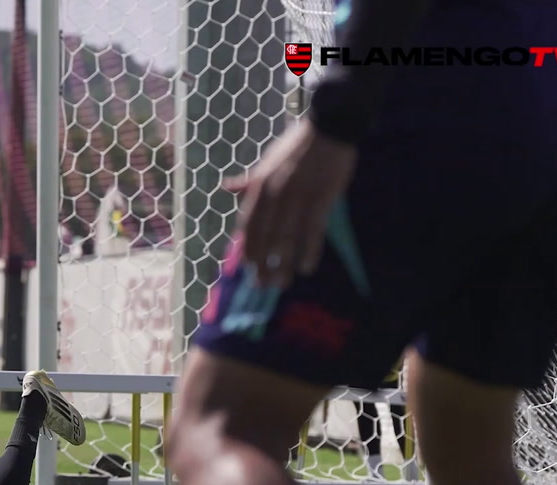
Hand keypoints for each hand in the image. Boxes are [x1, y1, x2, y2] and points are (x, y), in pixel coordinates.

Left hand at [222, 118, 356, 288]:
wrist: (329, 126)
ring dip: (282, 264)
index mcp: (259, 185)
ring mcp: (297, 197)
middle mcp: (274, 194)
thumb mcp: (267, 161)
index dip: (248, 248)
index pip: (248, 225)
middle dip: (262, 264)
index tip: (249, 267)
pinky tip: (305, 268)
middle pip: (264, 237)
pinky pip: (312, 231)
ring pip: (285, 238)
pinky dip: (308, 251)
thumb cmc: (297, 145)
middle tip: (263, 285)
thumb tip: (227, 188)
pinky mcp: (320, 197)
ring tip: (281, 284)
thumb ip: (249, 181)